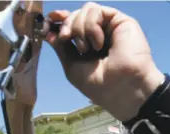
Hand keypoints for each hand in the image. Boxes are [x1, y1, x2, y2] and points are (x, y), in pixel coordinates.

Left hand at [45, 2, 164, 121]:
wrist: (123, 88)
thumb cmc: (100, 85)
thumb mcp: (72, 67)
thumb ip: (61, 48)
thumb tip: (49, 31)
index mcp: (86, 46)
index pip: (69, 26)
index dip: (57, 21)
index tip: (47, 24)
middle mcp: (97, 34)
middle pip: (74, 15)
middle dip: (65, 25)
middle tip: (66, 38)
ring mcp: (108, 27)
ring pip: (84, 10)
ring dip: (79, 28)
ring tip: (87, 48)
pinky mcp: (119, 20)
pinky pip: (95, 10)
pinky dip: (91, 26)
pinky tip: (98, 43)